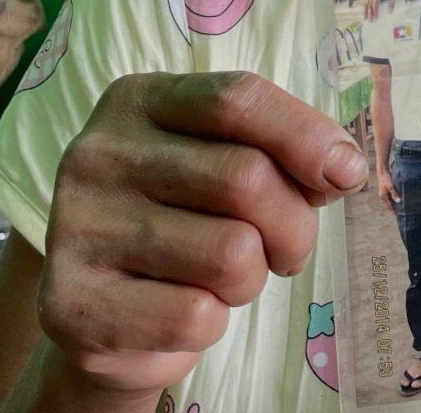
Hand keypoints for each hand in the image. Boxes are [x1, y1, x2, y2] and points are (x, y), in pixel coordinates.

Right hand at [38, 71, 367, 398]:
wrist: (106, 315)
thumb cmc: (186, 221)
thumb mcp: (228, 163)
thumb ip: (282, 152)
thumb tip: (343, 168)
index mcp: (137, 102)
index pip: (237, 98)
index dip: (306, 135)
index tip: (345, 173)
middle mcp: (97, 154)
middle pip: (246, 178)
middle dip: (293, 225)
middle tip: (286, 248)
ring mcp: (77, 228)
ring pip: (232, 254)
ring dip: (252, 279)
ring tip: (223, 277)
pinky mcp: (75, 304)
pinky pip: (196, 316)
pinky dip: (213, 321)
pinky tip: (182, 308)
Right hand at [362, 0, 392, 20]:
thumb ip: (391, 4)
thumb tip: (390, 12)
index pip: (374, 5)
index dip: (375, 11)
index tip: (376, 17)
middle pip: (369, 5)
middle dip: (369, 13)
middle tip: (370, 20)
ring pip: (366, 3)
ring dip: (365, 11)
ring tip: (365, 18)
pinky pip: (368, 2)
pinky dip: (367, 8)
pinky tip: (367, 14)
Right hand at [376, 169, 400, 212]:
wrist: (383, 171)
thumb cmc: (386, 179)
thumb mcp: (391, 186)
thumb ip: (394, 194)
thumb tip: (398, 201)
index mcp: (383, 197)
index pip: (389, 207)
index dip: (394, 211)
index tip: (399, 216)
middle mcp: (383, 196)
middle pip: (390, 205)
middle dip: (395, 208)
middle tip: (402, 213)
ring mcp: (384, 193)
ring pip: (391, 201)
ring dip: (395, 204)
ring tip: (402, 207)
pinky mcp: (386, 190)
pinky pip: (391, 197)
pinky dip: (395, 199)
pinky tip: (400, 199)